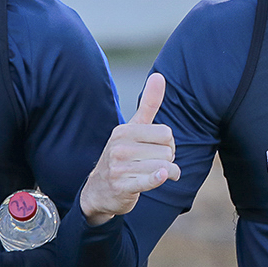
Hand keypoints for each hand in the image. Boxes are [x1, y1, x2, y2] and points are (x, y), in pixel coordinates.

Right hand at [78, 73, 179, 226]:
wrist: (99, 191)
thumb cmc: (121, 156)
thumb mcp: (132, 129)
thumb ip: (148, 104)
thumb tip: (159, 75)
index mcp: (124, 131)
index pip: (165, 133)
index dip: (167, 143)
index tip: (157, 149)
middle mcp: (119, 147)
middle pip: (167, 151)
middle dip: (168, 159)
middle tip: (154, 164)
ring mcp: (119, 168)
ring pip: (163, 166)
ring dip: (168, 173)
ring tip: (156, 175)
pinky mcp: (122, 187)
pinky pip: (149, 180)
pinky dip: (158, 178)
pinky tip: (162, 176)